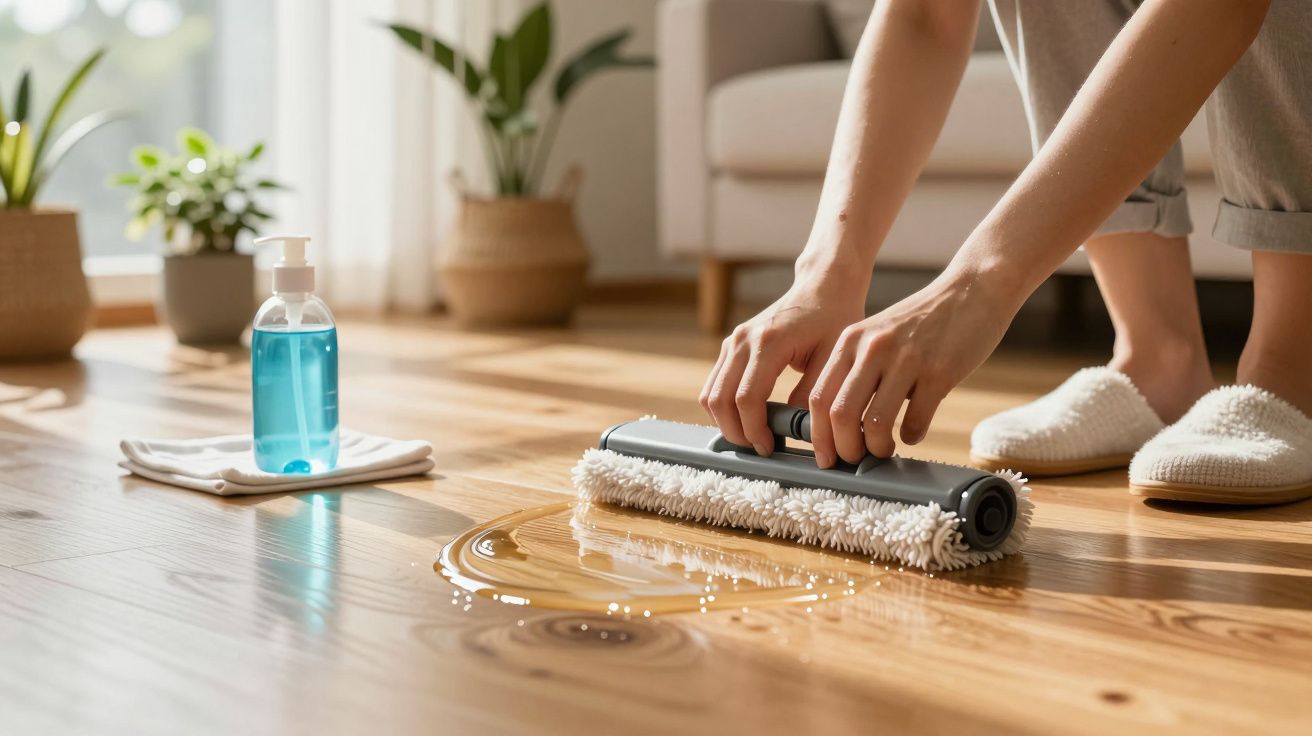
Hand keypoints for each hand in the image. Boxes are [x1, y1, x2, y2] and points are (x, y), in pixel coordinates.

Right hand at [701, 281, 864, 455]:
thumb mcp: (833, 358)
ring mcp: (732, 342)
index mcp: (768, 342)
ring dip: (726, 422)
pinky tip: (748, 419)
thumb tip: (795, 430)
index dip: (754, 429)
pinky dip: (723, 408)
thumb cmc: (833, 319)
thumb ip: (812, 394)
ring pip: (710, 395)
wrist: (822, 287)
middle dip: (736, 432)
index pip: (746, 397)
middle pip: (719, 400)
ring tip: (753, 436)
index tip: (769, 447)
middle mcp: (742, 340)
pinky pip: (714, 385)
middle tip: (759, 448)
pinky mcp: (731, 346)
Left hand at [808, 268, 1019, 465]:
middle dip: (845, 449)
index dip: (819, 435)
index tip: (825, 455)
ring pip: (875, 424)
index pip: (819, 397)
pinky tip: (913, 432)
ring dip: (877, 448)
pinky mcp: (939, 372)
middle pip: (840, 415)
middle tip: (855, 459)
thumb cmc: (923, 321)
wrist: (972, 291)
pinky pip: (916, 421)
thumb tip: (840, 424)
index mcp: (851, 341)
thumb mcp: (877, 335)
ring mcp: (907, 360)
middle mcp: (873, 348)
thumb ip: (857, 370)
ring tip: (884, 449)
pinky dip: (912, 436)